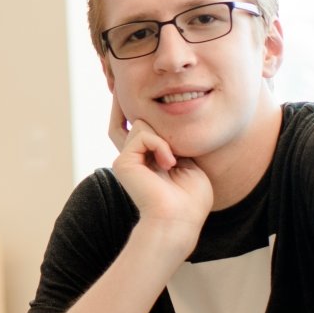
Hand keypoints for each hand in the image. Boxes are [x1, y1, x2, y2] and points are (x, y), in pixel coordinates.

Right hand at [108, 98, 210, 251]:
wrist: (178, 221)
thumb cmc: (191, 200)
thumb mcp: (189, 163)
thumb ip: (174, 143)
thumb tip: (163, 125)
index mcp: (148, 162)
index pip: (137, 131)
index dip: (132, 112)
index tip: (135, 93)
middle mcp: (133, 160)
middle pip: (129, 122)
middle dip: (122, 103)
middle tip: (125, 91)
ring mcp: (126, 160)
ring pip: (142, 124)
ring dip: (163, 138)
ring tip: (172, 162)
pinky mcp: (123, 162)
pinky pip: (142, 134)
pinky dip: (160, 145)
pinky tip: (168, 163)